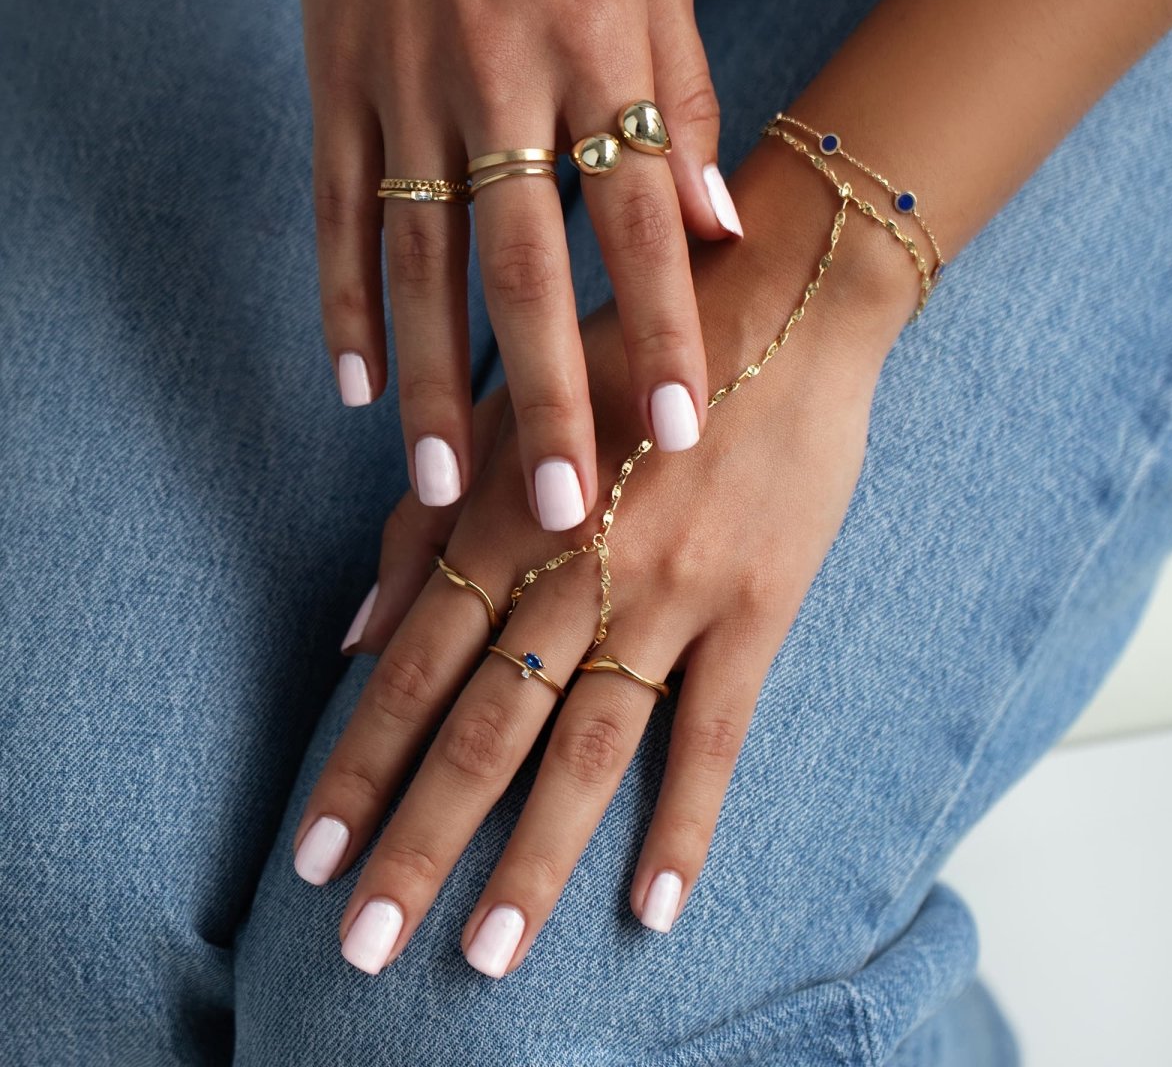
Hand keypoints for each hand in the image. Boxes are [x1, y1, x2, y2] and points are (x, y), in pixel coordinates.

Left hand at [292, 148, 916, 974]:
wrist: (780, 299)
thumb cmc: (625, 352)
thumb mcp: (505, 412)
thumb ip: (426, 523)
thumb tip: (354, 635)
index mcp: (504, 519)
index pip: (408, 669)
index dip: (355, 768)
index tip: (307, 860)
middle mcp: (576, 569)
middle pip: (483, 730)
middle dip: (416, 843)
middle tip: (361, 948)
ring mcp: (671, 595)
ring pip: (587, 750)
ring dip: (531, 859)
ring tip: (485, 956)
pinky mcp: (756, 608)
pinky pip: (715, 734)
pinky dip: (685, 823)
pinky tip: (652, 908)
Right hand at [300, 0, 742, 529]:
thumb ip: (682, 106)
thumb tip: (718, 230)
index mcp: (596, 56)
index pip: (639, 222)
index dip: (663, 326)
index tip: (681, 429)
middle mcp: (500, 87)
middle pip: (527, 268)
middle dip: (546, 394)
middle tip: (557, 507)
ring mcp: (406, 90)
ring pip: (420, 262)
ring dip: (432, 380)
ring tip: (439, 484)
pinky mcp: (336, 87)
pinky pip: (335, 212)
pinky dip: (343, 302)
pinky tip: (356, 387)